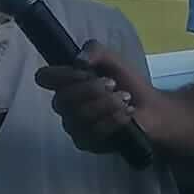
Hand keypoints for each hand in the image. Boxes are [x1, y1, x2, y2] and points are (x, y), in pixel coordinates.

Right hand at [35, 42, 156, 155]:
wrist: (150, 108)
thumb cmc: (126, 83)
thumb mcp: (112, 59)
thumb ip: (94, 50)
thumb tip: (79, 61)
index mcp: (65, 83)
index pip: (44, 78)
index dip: (63, 74)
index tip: (85, 70)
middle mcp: (64, 105)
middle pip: (61, 99)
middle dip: (91, 90)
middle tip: (113, 84)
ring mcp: (74, 126)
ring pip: (78, 117)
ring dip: (106, 104)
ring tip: (125, 98)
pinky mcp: (87, 143)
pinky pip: (93, 132)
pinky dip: (113, 119)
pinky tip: (127, 112)